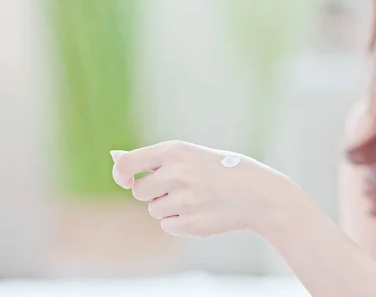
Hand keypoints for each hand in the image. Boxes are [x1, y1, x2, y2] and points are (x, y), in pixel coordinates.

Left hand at [110, 140, 304, 237]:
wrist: (260, 195)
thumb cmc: (225, 170)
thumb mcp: (191, 155)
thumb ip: (154, 159)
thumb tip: (114, 158)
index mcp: (176, 150)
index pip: (128, 164)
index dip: (122, 174)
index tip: (127, 179)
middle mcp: (177, 173)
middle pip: (139, 192)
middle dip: (154, 192)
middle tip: (181, 187)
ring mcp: (184, 200)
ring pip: (154, 210)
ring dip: (168, 207)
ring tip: (196, 199)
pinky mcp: (191, 223)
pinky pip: (168, 226)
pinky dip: (179, 222)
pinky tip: (202, 212)